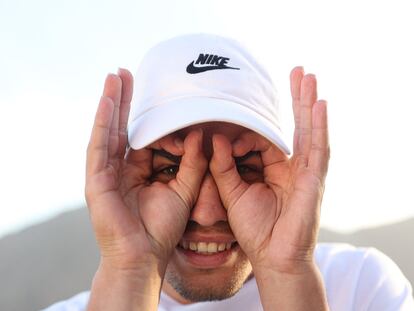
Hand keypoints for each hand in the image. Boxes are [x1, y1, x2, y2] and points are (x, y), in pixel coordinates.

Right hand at [85, 69, 206, 273]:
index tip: (164, 97)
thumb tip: (200, 133)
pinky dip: (102, 124)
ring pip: (108, 132)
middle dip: (125, 100)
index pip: (146, 138)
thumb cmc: (162, 228)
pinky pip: (99, 147)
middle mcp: (120, 168)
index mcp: (139, 170)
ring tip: (115, 76)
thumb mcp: (185, 189)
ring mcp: (106, 173)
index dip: (154, 118)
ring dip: (111, 104)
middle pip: (123, 128)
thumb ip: (193, 162)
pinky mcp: (96, 181)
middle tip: (126, 72)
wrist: (143, 256)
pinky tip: (107, 102)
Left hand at [209, 67, 328, 273]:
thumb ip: (224, 165)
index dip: (245, 132)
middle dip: (295, 99)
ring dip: (308, 103)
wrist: (272, 257)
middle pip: (294, 126)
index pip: (261, 139)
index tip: (226, 128)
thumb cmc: (255, 229)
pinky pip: (318, 148)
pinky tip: (320, 104)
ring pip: (309, 130)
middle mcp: (292, 166)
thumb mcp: (231, 192)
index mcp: (272, 168)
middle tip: (296, 71)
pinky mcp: (314, 180)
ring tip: (308, 77)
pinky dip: (320, 126)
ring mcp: (305, 171)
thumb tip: (216, 137)